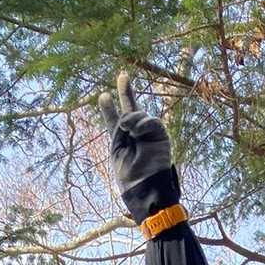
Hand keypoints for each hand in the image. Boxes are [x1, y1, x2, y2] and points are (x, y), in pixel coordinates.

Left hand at [98, 71, 171, 196]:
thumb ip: (120, 131)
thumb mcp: (117, 151)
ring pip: (139, 114)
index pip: (115, 122)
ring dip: (132, 119)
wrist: (146, 189)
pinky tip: (136, 131)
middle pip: (131, 109)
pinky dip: (143, 123)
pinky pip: (152, 122)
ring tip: (128, 130)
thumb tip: (126, 115)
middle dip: (126, 92)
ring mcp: (149, 134)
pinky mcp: (161, 136)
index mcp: (122, 141)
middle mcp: (135, 135)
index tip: (103, 96)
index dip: (109, 109)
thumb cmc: (130, 177)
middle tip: (122, 75)